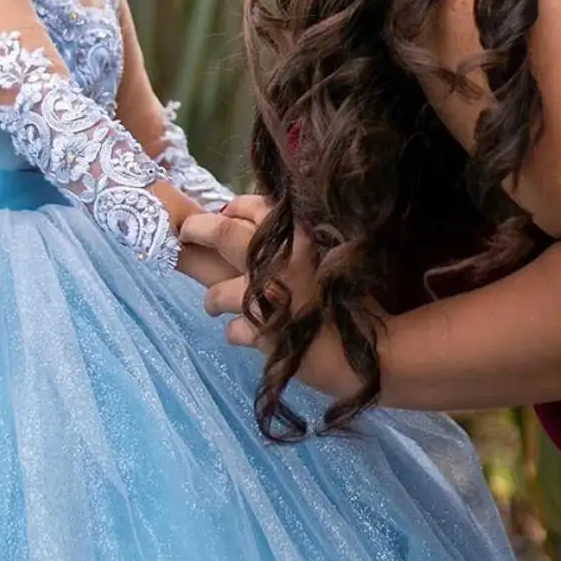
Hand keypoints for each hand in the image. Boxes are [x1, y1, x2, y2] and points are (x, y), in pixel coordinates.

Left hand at [180, 195, 365, 401]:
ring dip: (213, 301)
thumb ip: (301, 245)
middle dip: (198, 230)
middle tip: (185, 232)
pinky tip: (246, 337)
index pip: (256, 208)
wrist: (375, 352)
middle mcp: (281, 261)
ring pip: (218, 294)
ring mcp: (271, 297)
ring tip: (212, 305)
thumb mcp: (335, 259)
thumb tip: (264, 228)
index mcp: (301, 237)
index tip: (223, 212)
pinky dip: (237, 334)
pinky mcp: (266, 333)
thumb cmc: (359, 303)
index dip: (234, 208)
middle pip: (223, 234)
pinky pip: (234, 332)